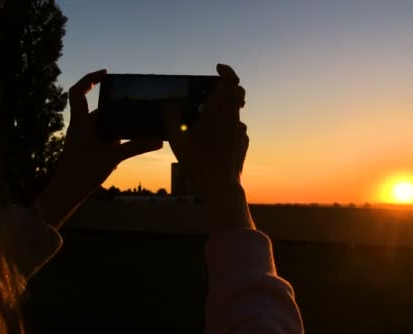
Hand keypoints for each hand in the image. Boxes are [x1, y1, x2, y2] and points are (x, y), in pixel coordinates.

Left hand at [36, 69, 162, 228]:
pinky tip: (130, 145)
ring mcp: (84, 138)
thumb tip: (158, 141)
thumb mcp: (112, 158)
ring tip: (138, 126)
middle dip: (117, 108)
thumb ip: (136, 147)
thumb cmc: (83, 173)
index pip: (78, 92)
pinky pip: (105, 137)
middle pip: (100, 109)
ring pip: (104, 125)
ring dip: (119, 125)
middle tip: (137, 104)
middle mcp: (81, 127)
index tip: (106, 74)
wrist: (67, 192)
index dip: (90, 80)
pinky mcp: (88, 148)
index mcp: (81, 122)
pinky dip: (117, 137)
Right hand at [165, 64, 253, 229]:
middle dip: (227, 89)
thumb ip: (171, 118)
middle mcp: (232, 118)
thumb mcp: (177, 140)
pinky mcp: (244, 141)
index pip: (231, 81)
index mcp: (217, 112)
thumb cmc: (197, 163)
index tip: (218, 68)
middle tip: (213, 95)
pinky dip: (228, 127)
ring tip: (209, 123)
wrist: (219, 186)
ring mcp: (240, 130)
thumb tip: (169, 104)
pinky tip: (216, 140)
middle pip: (238, 92)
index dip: (227, 71)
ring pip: (236, 110)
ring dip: (225, 110)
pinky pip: (237, 127)